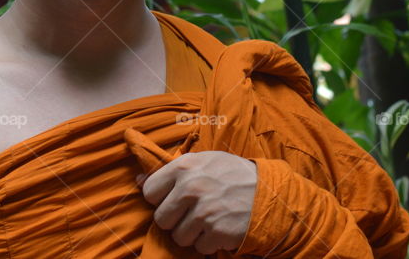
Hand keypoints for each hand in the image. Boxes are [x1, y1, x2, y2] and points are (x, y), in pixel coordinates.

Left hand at [137, 151, 256, 253]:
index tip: (172, 200)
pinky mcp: (217, 232)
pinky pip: (199, 247)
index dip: (160, 199)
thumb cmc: (232, 175)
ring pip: (178, 236)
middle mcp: (191, 188)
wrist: (270, 193)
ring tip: (207, 221)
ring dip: (191, 234)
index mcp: (184, 167)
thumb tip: (138, 180)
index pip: (150, 191)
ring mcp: (204, 212)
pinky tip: (219, 228)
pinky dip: (208, 243)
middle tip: (191, 214)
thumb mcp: (203, 161)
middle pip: (161, 219)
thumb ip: (172, 170)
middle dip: (174, 220)